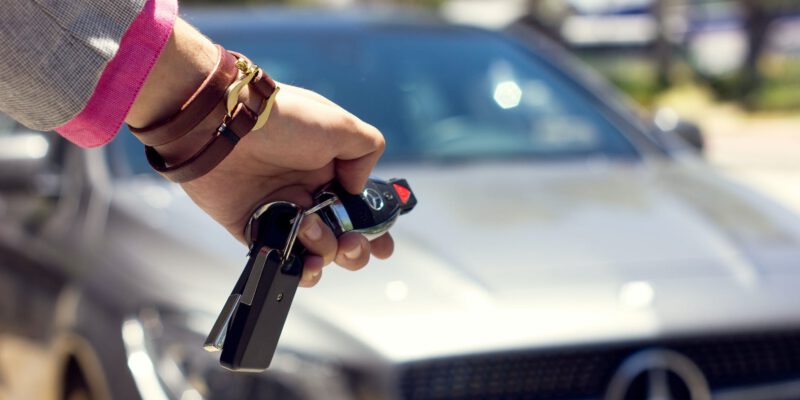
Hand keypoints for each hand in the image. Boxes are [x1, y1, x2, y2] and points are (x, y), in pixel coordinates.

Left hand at [126, 19, 393, 287]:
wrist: (224, 125)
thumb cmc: (282, 120)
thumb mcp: (340, 124)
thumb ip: (366, 151)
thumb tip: (359, 188)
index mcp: (330, 169)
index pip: (360, 206)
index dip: (375, 228)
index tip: (383, 245)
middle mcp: (308, 192)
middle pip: (343, 236)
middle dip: (355, 248)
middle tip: (352, 243)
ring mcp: (282, 211)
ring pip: (316, 251)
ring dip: (325, 250)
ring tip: (310, 229)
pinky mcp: (252, 227)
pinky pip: (280, 257)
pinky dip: (297, 269)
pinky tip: (305, 265)